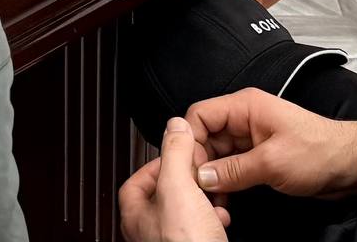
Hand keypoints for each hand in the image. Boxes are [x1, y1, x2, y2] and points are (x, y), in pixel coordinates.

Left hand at [118, 117, 233, 241]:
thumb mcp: (178, 187)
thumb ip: (175, 153)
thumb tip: (174, 126)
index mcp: (135, 214)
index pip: (136, 179)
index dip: (158, 162)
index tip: (177, 154)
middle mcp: (148, 232)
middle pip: (165, 194)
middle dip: (187, 182)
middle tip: (200, 175)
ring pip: (185, 212)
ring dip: (203, 201)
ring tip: (214, 197)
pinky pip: (200, 229)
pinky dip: (213, 220)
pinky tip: (221, 220)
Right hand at [188, 87, 356, 198]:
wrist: (349, 165)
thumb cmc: (321, 151)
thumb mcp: (272, 162)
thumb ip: (233, 170)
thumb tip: (202, 177)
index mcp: (245, 107)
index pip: (199, 116)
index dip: (191, 141)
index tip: (191, 168)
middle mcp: (244, 120)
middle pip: (204, 137)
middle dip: (200, 163)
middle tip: (200, 190)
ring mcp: (250, 139)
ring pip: (216, 155)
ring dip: (212, 177)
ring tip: (214, 198)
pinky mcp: (257, 157)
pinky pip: (230, 167)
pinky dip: (225, 182)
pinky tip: (226, 198)